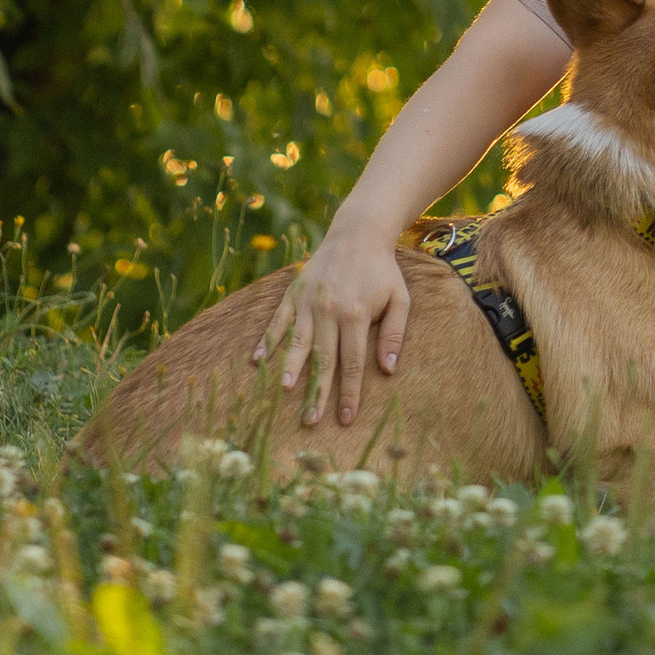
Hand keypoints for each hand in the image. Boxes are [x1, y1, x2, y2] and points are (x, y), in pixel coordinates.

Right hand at [253, 218, 409, 428]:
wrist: (358, 232)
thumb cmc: (382, 270)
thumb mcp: (399, 299)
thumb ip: (394, 334)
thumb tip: (388, 370)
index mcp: (356, 314)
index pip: (352, 364)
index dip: (349, 393)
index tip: (346, 419)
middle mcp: (329, 310)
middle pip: (323, 359)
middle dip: (317, 392)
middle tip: (310, 421)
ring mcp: (309, 301)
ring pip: (297, 342)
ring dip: (290, 368)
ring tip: (283, 391)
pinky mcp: (294, 292)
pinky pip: (278, 319)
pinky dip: (267, 340)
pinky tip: (256, 361)